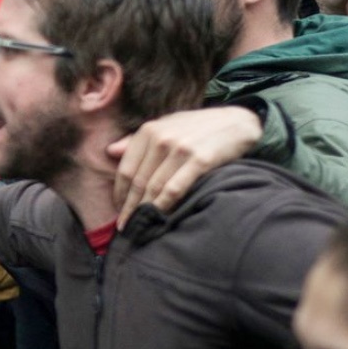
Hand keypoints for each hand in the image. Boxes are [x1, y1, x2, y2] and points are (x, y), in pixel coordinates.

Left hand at [105, 106, 262, 226]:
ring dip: (144, 210)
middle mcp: (161, 139)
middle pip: (138, 182)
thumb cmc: (196, 128)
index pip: (126, 169)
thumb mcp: (165, 126)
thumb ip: (137, 140)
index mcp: (148, 131)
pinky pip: (175, 189)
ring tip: (139, 226)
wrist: (237, 122)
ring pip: (154, 188)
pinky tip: (159, 217)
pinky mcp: (200, 160)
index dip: (119, 193)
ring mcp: (180, 149)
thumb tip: (110, 152)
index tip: (118, 209)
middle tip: (126, 226)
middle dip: (129, 207)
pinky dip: (164, 206)